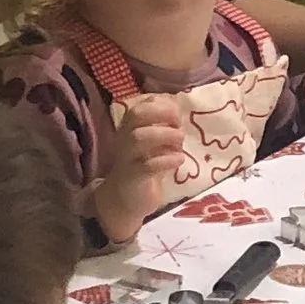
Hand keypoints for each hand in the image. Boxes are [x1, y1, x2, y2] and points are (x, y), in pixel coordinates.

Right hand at [93, 94, 188, 242]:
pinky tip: (179, 160)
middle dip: (162, 113)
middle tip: (179, 125)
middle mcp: (124, 137)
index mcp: (130, 126)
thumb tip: (180, 112)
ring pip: (138, 137)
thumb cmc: (144, 166)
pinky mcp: (132, 178)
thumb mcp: (155, 143)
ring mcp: (126, 157)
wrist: (124, 200)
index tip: (178, 114)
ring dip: (164, 135)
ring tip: (180, 141)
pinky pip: (146, 166)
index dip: (163, 104)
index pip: (142, 103)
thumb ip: (164, 127)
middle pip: (137, 114)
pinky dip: (166, 160)